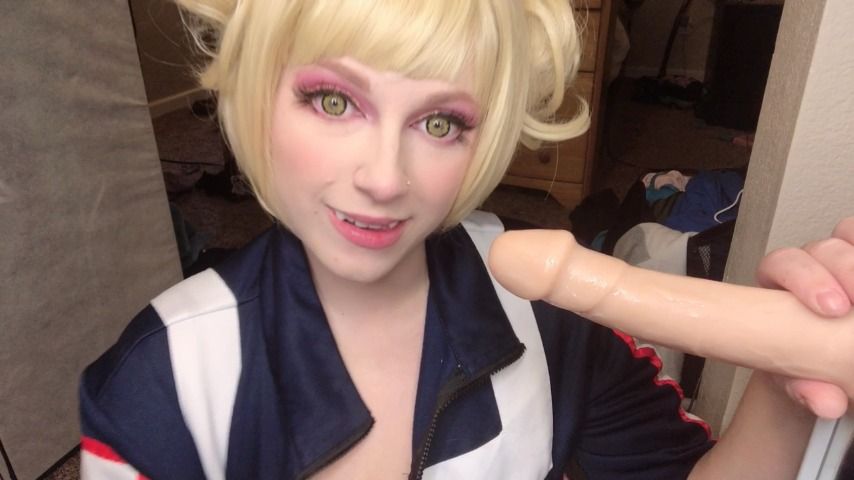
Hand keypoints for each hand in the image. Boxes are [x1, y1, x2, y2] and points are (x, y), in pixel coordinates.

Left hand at [756, 217, 853, 417]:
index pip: (782, 263)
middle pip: (825, 248)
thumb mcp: (796, 380)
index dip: (804, 277)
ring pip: (849, 239)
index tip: (830, 308)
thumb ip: (806, 391)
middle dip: (844, 268)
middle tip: (852, 306)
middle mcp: (812, 266)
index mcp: (779, 284)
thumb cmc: (799, 366)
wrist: (818, 372)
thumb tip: (826, 402)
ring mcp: (842, 263)